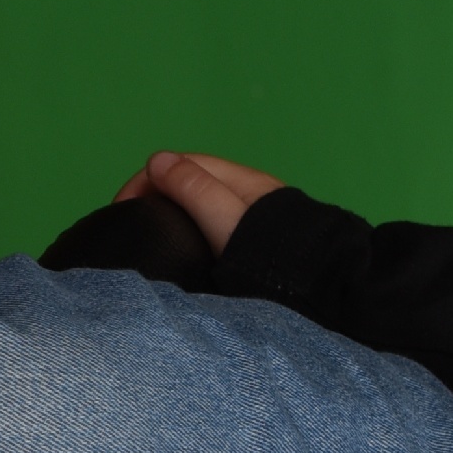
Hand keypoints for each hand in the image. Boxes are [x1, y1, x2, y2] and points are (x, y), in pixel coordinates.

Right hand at [108, 150, 284, 255]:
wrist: (330, 291)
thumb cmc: (277, 257)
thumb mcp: (227, 220)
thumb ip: (193, 189)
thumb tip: (158, 161)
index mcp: (242, 181)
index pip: (180, 164)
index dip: (146, 182)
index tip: (122, 211)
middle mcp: (253, 194)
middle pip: (193, 182)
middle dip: (159, 197)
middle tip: (135, 226)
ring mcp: (261, 217)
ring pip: (208, 205)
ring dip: (178, 214)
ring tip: (158, 238)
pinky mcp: (267, 242)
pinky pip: (222, 225)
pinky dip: (198, 229)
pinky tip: (192, 250)